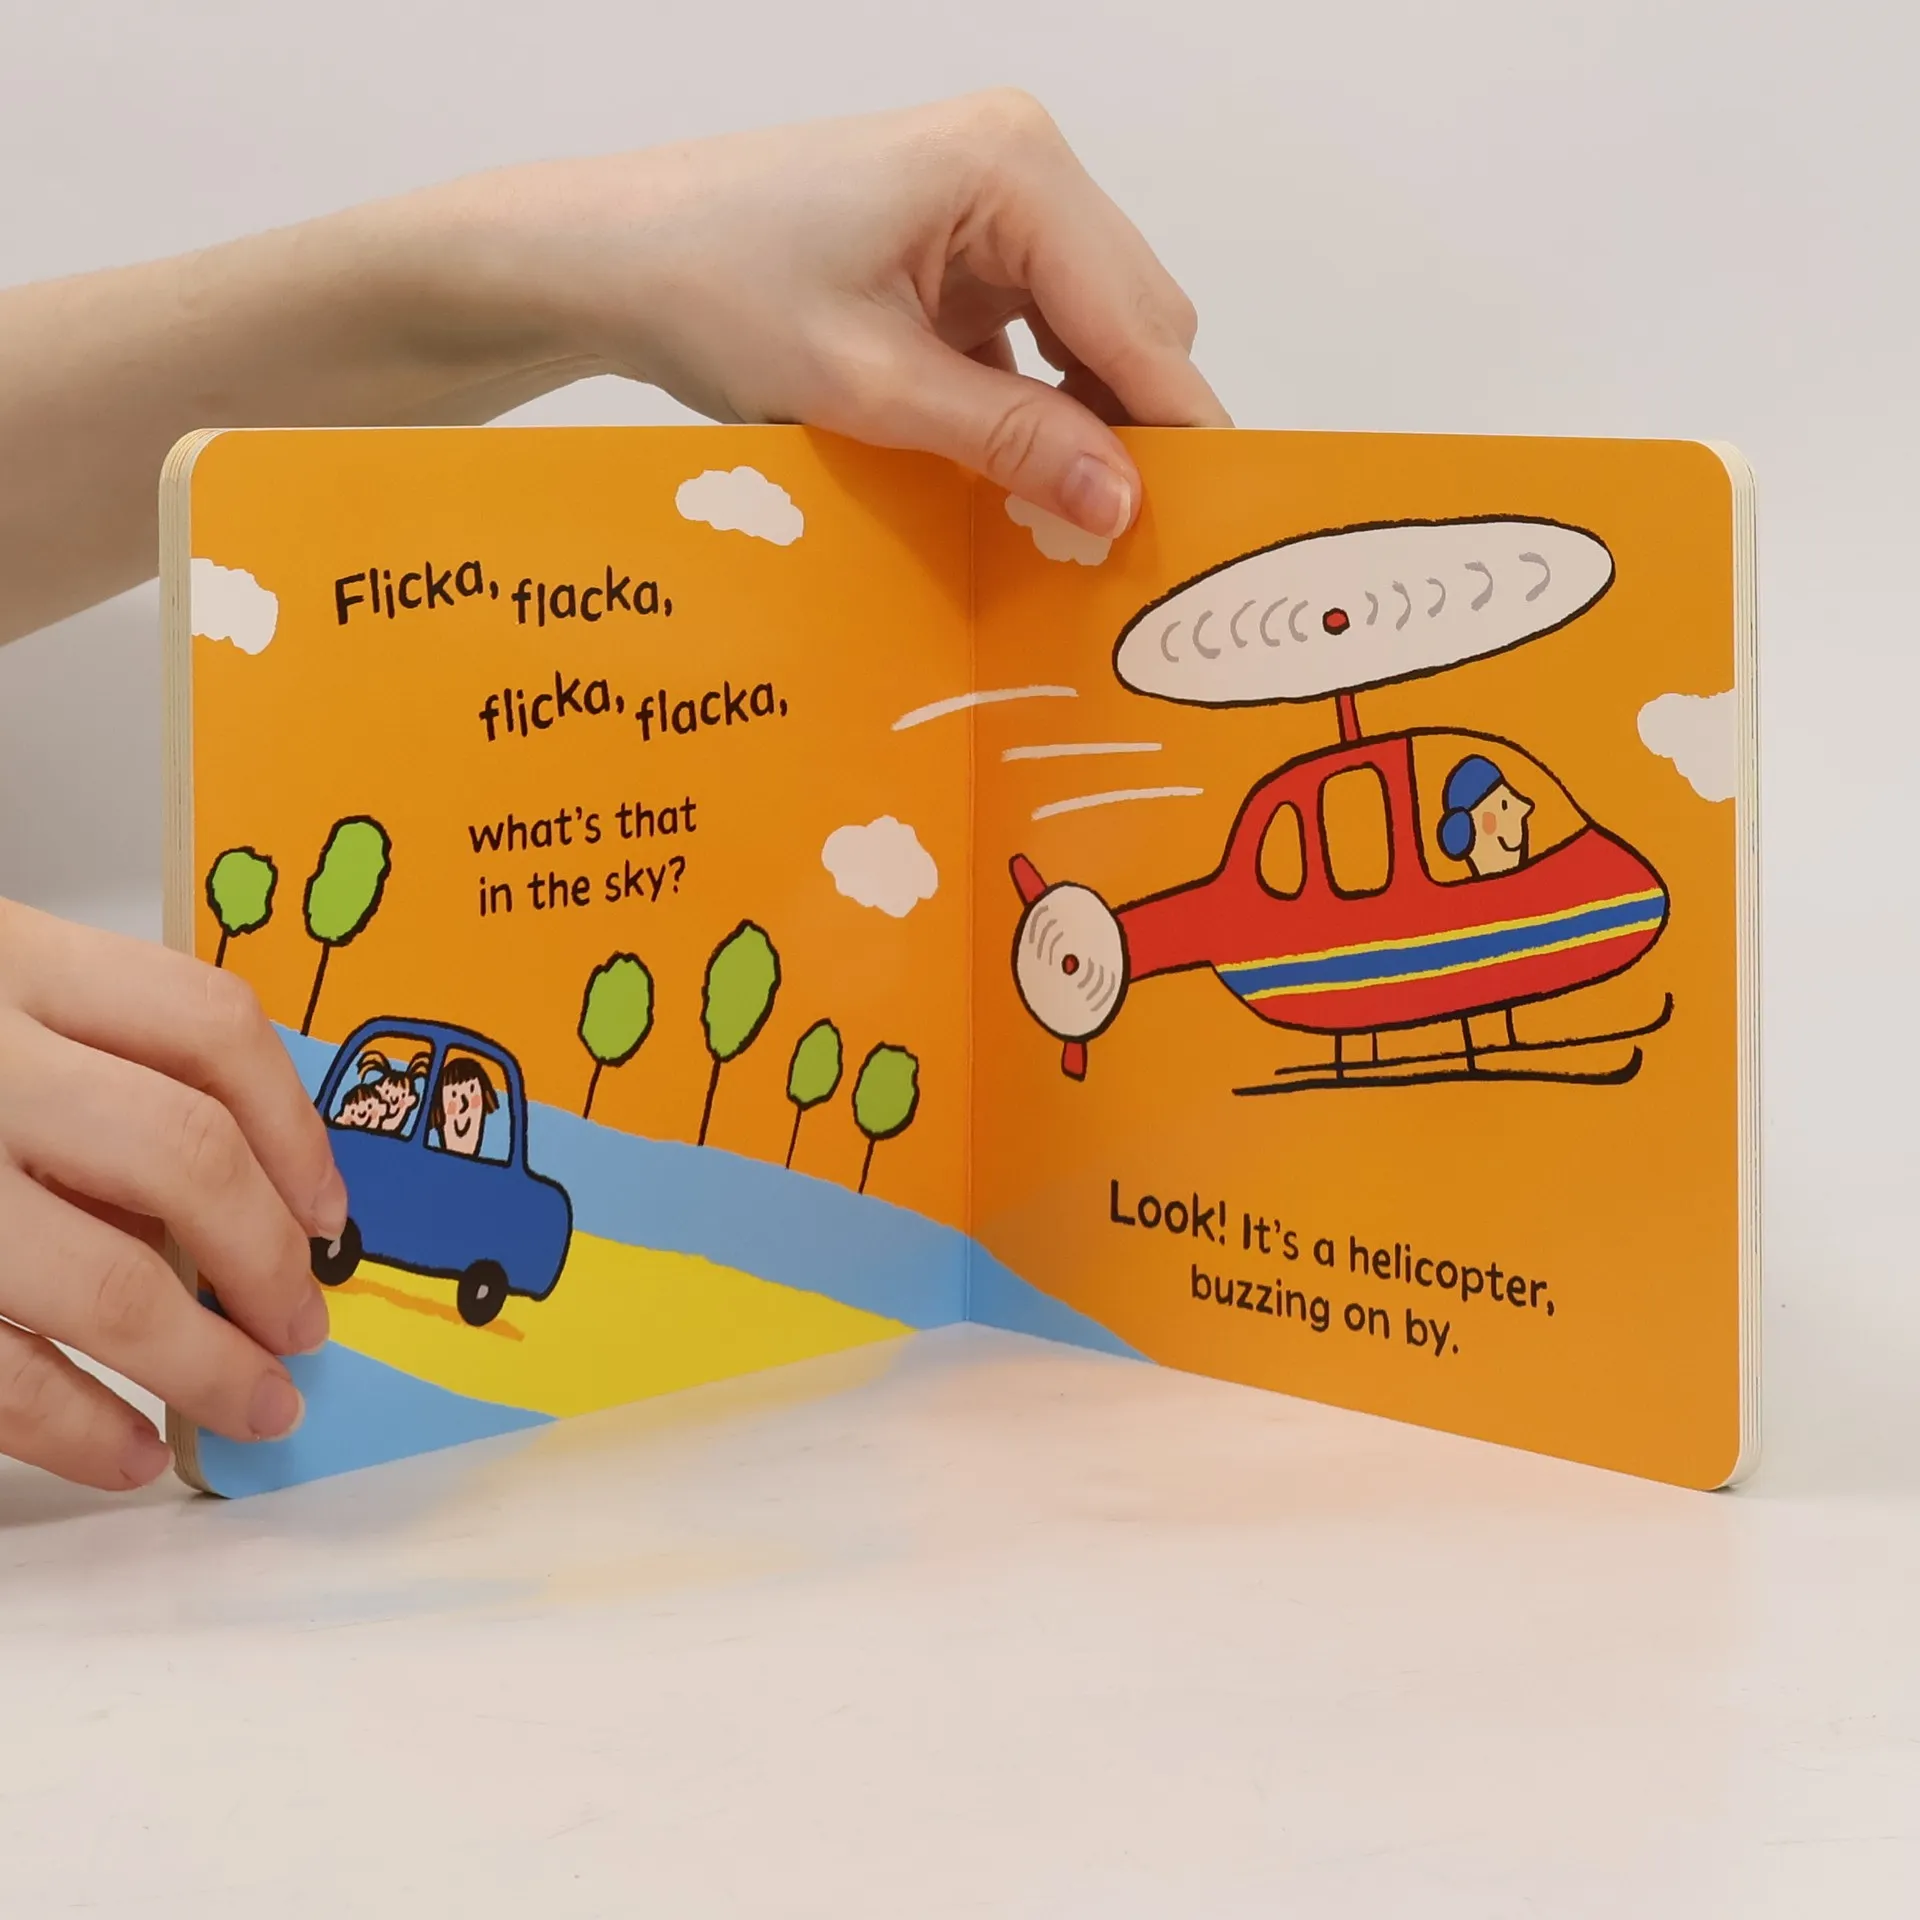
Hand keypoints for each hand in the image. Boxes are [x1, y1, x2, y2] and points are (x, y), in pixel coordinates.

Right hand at [0, 901, 343, 1487]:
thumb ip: (79, 1057)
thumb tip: (226, 1201)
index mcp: (6, 960)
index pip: (209, 1025)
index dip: (295, 1128)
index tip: (328, 1211)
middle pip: (185, 1156)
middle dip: (266, 1259)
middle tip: (301, 1324)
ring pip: (109, 1281)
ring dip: (201, 1364)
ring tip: (253, 1405)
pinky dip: (76, 1425)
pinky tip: (125, 1449)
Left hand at [419, 90, 1230, 538]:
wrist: (612, 257)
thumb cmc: (713, 288)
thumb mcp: (871, 386)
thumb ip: (1009, 442)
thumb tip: (1122, 503)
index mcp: (1012, 167)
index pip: (1138, 319)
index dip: (1173, 430)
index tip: (1198, 525)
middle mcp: (1022, 164)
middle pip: (1135, 320)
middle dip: (1135, 427)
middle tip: (1125, 542)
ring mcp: (995, 200)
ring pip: (1096, 331)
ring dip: (1089, 419)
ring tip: (1072, 516)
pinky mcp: (964, 241)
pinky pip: (1042, 332)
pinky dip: (1041, 401)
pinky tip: (1020, 469)